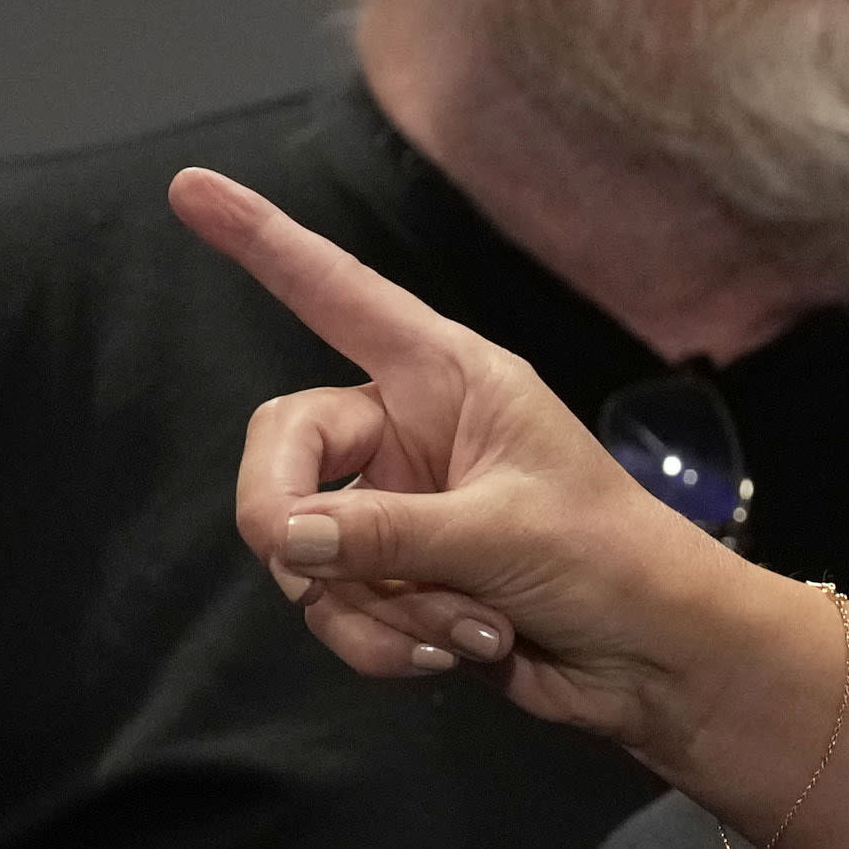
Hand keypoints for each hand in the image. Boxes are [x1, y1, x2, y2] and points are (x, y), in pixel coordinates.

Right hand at [174, 165, 778, 760]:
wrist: (659, 660)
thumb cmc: (615, 564)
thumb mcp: (504, 534)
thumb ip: (385, 530)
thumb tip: (282, 533)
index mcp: (448, 378)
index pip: (339, 296)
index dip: (265, 244)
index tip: (190, 188)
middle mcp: (407, 432)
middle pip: (281, 458)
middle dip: (297, 529)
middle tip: (330, 567)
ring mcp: (392, 508)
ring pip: (302, 552)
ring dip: (377, 606)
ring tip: (475, 629)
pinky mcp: (391, 578)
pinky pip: (331, 607)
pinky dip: (383, 640)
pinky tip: (459, 654)